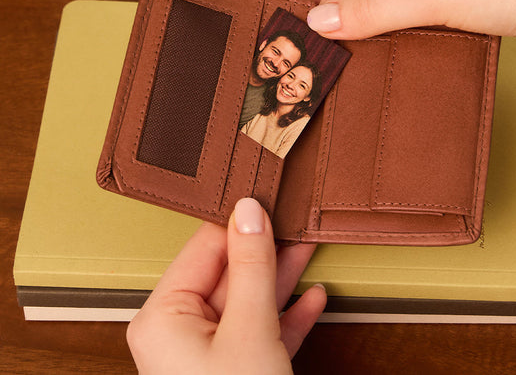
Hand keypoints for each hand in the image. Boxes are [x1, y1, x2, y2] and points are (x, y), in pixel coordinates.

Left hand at [127, 198, 325, 374]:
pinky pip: (261, 332)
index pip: (205, 248)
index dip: (240, 222)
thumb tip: (248, 209)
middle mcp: (180, 332)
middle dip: (267, 250)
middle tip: (296, 221)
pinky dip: (287, 316)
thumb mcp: (249, 328)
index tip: (269, 197)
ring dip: (281, 279)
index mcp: (165, 316)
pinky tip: (312, 298)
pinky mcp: (234, 372)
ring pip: (248, 302)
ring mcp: (207, 355)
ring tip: (309, 248)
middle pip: (229, 273)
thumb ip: (250, 265)